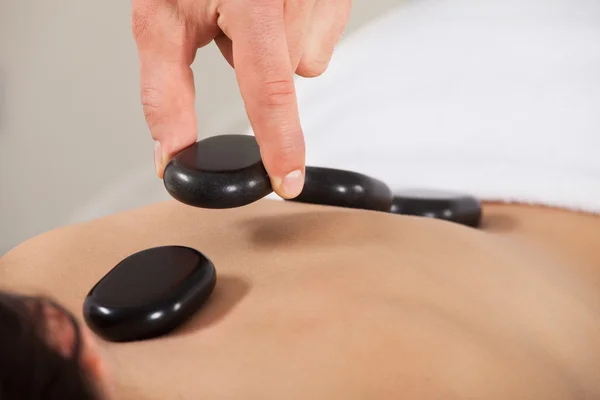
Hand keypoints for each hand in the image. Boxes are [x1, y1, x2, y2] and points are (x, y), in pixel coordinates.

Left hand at [131, 0, 350, 197]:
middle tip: (234, 27)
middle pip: (293, 72)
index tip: (289, 181)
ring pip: (310, 58)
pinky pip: (323, 35)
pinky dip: (298, 29)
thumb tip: (173, 151)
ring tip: (259, 10)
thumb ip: (164, 90)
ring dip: (281, 46)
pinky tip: (279, 5)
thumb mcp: (163, 17)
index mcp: (253, 0)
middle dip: (261, 62)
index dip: (281, 142)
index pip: (270, 88)